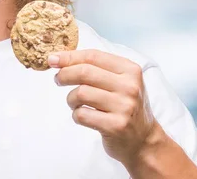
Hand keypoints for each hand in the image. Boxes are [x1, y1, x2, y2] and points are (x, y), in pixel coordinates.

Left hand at [49, 49, 155, 165]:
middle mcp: (129, 86)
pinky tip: (84, 116)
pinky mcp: (116, 126)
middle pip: (85, 72)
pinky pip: (82, 114)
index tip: (53, 59)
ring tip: (75, 103)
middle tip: (58, 80)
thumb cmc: (124, 106)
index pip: (93, 56)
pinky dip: (76, 115)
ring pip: (81, 93)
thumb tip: (58, 59)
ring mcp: (124, 107)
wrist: (143, 140)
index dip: (69, 56)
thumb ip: (94, 68)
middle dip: (64, 74)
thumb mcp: (119, 81)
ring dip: (70, 98)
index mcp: (130, 70)